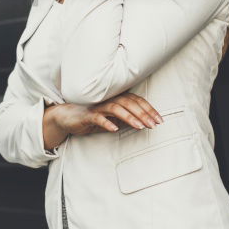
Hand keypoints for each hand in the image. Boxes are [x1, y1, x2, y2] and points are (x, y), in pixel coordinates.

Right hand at [49, 92, 163, 136]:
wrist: (69, 117)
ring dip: (129, 117)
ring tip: (139, 126)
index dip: (149, 110)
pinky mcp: (88, 115)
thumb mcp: (113, 119)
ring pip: (116, 108)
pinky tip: (114, 129)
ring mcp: (98, 106)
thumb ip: (126, 119)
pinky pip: (98, 118)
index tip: (160, 120)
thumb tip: (143, 123)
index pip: (137, 101)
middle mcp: (109, 99)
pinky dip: (107, 122)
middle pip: (129, 103)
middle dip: (143, 114)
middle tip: (153, 125)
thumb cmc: (93, 117)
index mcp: (117, 99)